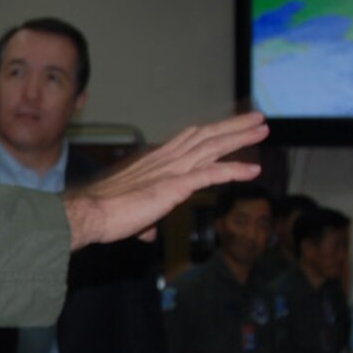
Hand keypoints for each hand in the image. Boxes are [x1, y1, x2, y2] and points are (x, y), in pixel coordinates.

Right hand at [62, 113, 267, 247]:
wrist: (90, 213)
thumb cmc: (103, 214)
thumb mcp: (129, 215)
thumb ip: (144, 221)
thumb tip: (146, 233)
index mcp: (154, 161)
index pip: (188, 139)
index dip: (210, 132)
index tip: (227, 127)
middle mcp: (165, 159)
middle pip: (205, 135)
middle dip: (233, 126)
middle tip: (256, 119)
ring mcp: (171, 170)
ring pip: (213, 147)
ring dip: (240, 138)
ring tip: (263, 130)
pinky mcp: (175, 185)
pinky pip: (211, 174)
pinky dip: (234, 170)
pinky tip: (253, 171)